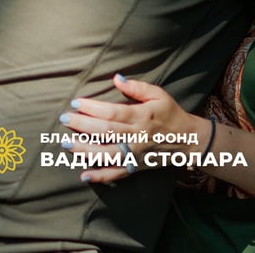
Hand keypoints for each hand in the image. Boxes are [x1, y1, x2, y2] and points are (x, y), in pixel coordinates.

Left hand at [60, 74, 206, 183]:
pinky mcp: (137, 166)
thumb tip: (116, 78)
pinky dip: (100, 175)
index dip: (93, 108)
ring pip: (107, 153)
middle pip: (106, 131)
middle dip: (82, 125)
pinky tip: (83, 174)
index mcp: (144, 116)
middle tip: (64, 119)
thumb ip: (138, 87)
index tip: (76, 102)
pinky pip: (116, 173)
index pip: (114, 112)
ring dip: (84, 149)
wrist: (189, 140)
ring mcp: (137, 153)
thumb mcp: (160, 95)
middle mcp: (138, 136)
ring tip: (66, 143)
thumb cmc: (171, 114)